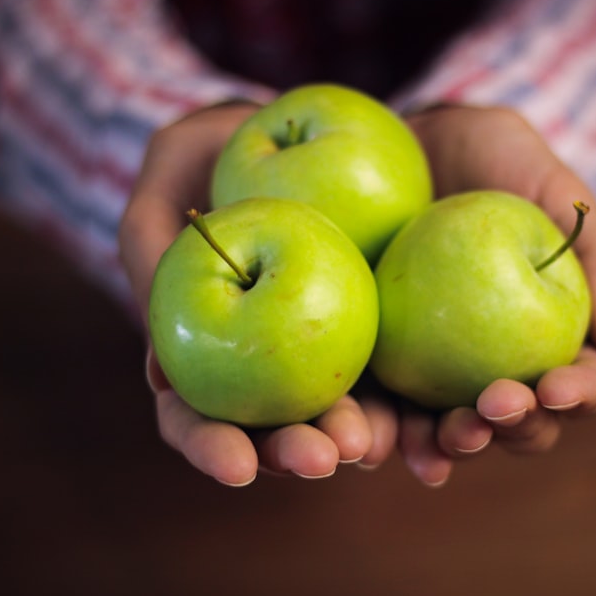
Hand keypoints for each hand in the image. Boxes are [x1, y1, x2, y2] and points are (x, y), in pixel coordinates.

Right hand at [119, 103, 395, 485]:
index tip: (237, 467)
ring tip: (379, 442)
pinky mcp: (388, 327)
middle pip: (278, 430)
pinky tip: (447, 417)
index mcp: (209, 353)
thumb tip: (160, 374)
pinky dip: (425, 404)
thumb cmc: (212, 152)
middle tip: (323, 457)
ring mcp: (332, 349)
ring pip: (347, 413)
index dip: (213, 449)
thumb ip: (149, 253)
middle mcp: (270, 365)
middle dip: (297, 452)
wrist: (294, 128)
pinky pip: (410, 373)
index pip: (199, 419)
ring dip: (363, 439)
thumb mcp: (168, 177)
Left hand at [386, 104, 595, 485]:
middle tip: (495, 405)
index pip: (581, 384)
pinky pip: (384, 411)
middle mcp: (501, 368)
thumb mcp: (551, 189)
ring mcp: (441, 374)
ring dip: (450, 446)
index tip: (554, 384)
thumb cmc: (496, 161)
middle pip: (520, 425)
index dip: (577, 394)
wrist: (412, 146)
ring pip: (453, 432)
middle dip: (514, 427)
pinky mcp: (385, 366)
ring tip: (440, 439)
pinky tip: (371, 444)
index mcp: (556, 338)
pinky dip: (381, 433)